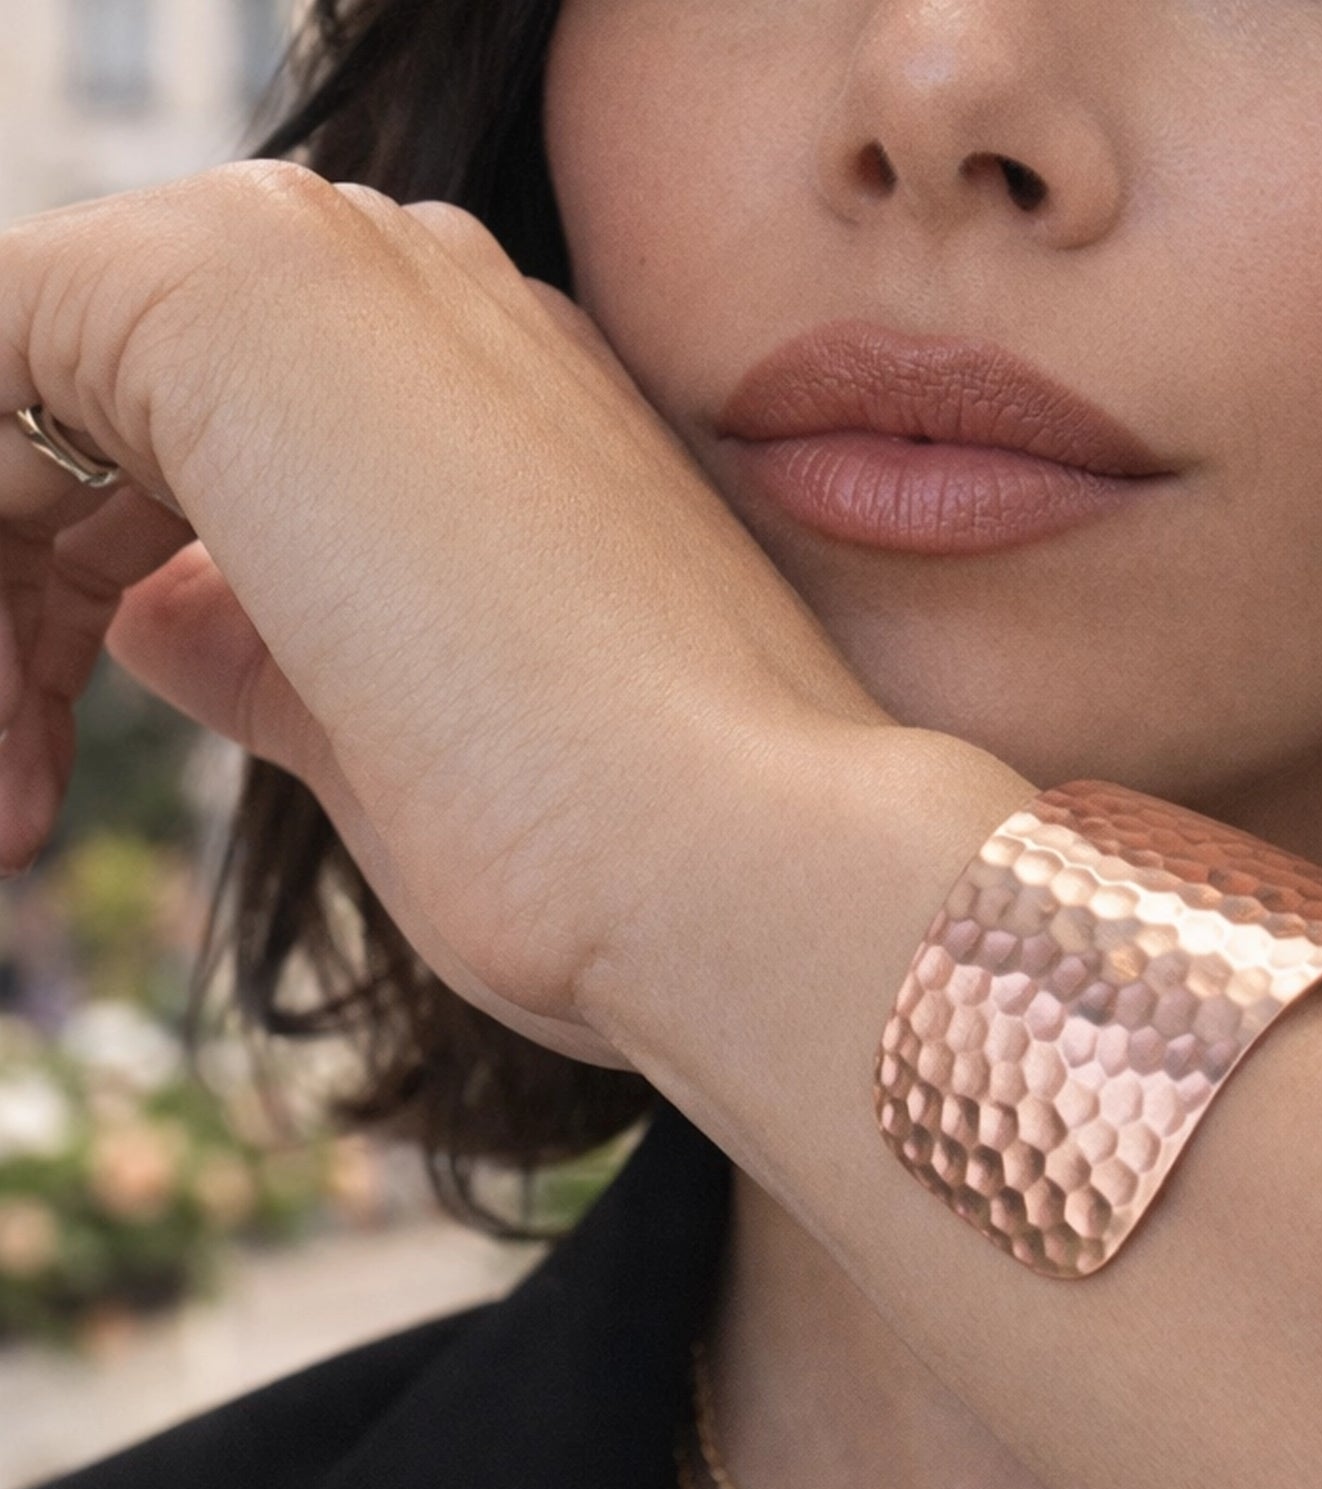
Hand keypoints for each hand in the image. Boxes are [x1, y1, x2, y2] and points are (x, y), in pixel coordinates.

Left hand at [0, 162, 886, 1065]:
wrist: (749, 869)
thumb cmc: (632, 869)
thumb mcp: (412, 756)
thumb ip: (282, 655)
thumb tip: (159, 611)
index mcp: (502, 408)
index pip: (218, 454)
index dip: (86, 605)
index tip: (43, 785)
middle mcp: (429, 312)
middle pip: (114, 406)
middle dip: (15, 595)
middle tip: (8, 799)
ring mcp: (348, 288)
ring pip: (43, 371)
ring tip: (4, 790)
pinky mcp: (237, 299)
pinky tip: (3, 701)